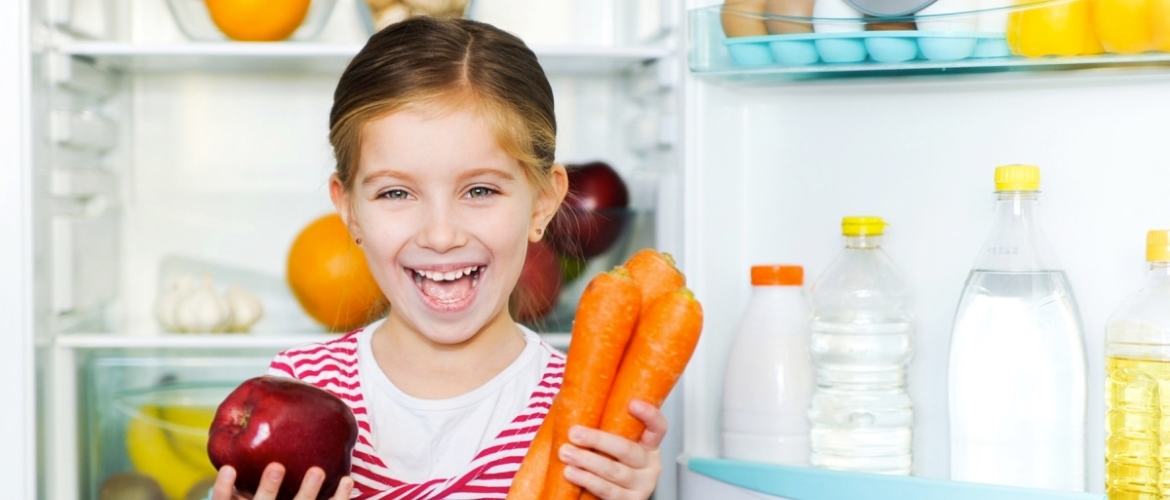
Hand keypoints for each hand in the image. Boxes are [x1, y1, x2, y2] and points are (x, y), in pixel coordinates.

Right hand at [210, 463, 353, 499]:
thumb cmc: (265, 492)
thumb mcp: (245, 488)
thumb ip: (246, 463)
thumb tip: (247, 416)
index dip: (224, 487)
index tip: (228, 468)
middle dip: (269, 488)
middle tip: (276, 467)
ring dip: (307, 492)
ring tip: (317, 471)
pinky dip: (338, 498)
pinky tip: (347, 481)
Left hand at [558, 400, 666, 499]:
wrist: (603, 497)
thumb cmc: (604, 461)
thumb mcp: (608, 442)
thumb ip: (599, 420)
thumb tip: (570, 393)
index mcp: (649, 445)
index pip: (658, 427)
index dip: (649, 414)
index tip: (632, 403)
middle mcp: (650, 465)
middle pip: (628, 450)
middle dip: (598, 440)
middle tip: (574, 433)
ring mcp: (642, 486)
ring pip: (615, 471)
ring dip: (587, 461)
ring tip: (566, 453)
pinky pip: (608, 491)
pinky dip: (588, 481)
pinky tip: (572, 473)